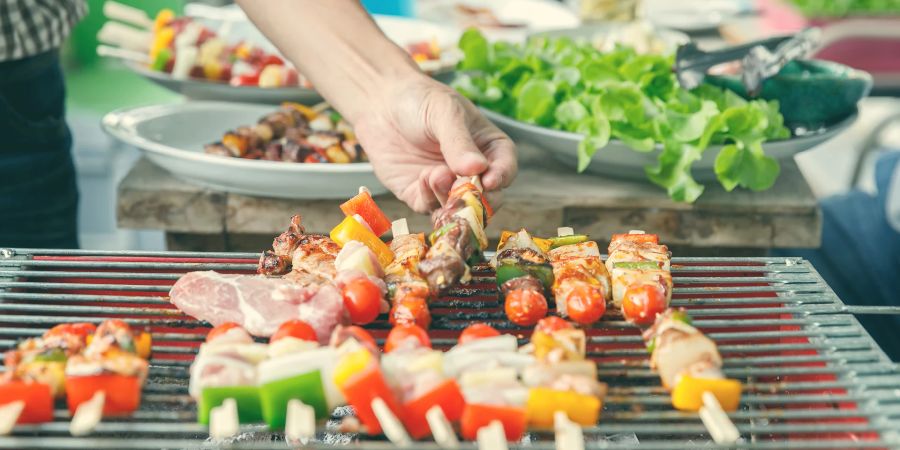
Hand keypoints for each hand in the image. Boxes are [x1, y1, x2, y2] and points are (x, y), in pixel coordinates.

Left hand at [353, 74, 516, 212]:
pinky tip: (422, 178)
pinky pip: (431, 210)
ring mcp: (447, 186)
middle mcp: (471, 172)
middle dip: (477, 197)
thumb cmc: (419, 100)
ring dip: (449, 198)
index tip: (490, 181)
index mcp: (488, 147)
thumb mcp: (444, 112)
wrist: (379, 104)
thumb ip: (459, 141)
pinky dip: (429, 200)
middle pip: (488, 198)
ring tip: (435, 175)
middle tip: (462, 189)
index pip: (505, 167)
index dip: (501, 176)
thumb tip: (477, 168)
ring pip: (459, 209)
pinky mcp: (421, 196)